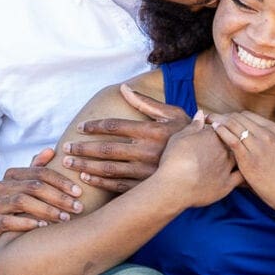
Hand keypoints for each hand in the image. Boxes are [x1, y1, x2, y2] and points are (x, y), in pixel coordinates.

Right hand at [0, 148, 84, 253]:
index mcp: (13, 174)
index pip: (40, 172)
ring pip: (22, 202)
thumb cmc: (19, 206)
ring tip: (64, 218)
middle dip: (59, 197)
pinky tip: (43, 227)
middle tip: (78, 207)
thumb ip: (38, 169)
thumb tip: (50, 150)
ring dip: (47, 210)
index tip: (79, 192)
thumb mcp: (28, 187)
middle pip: (34, 187)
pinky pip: (9, 221)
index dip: (61, 181)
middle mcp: (1, 186)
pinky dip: (27, 223)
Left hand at [63, 84, 190, 192]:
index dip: (94, 126)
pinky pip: (119, 185)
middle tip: (65, 147)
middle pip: (106, 148)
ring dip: (86, 165)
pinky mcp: (147, 186)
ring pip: (109, 168)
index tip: (80, 128)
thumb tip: (123, 88)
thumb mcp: (172, 114)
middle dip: (83, 148)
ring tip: (69, 162)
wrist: (208, 164)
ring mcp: (146, 171)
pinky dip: (100, 182)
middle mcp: (147, 151)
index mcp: (151, 131)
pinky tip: (86, 177)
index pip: (115, 126)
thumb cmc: (188, 135)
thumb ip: (145, 102)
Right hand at [156, 111, 243, 208]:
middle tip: (217, 147)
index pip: (221, 127)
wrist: (174, 186)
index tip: (210, 134)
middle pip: (232, 141)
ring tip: (227, 158)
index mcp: (213, 135)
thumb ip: (194, 125)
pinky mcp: (227, 184)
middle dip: (228, 142)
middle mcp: (224, 150)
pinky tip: (242, 172)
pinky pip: (241, 177)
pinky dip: (243, 173)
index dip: (217, 129)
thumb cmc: (173, 159)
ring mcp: (227, 167)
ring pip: (239, 157)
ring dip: (237, 155)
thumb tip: (201, 113)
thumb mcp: (180, 137)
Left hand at [209, 111, 274, 214]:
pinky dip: (221, 131)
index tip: (224, 119)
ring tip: (207, 121)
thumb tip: (259, 138)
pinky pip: (232, 139)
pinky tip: (214, 130)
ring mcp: (258, 145)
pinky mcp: (249, 158)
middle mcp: (267, 134)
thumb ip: (272, 141)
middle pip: (239, 117)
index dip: (234, 116)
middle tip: (211, 117)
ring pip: (234, 125)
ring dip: (219, 120)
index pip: (249, 115)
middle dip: (223, 116)